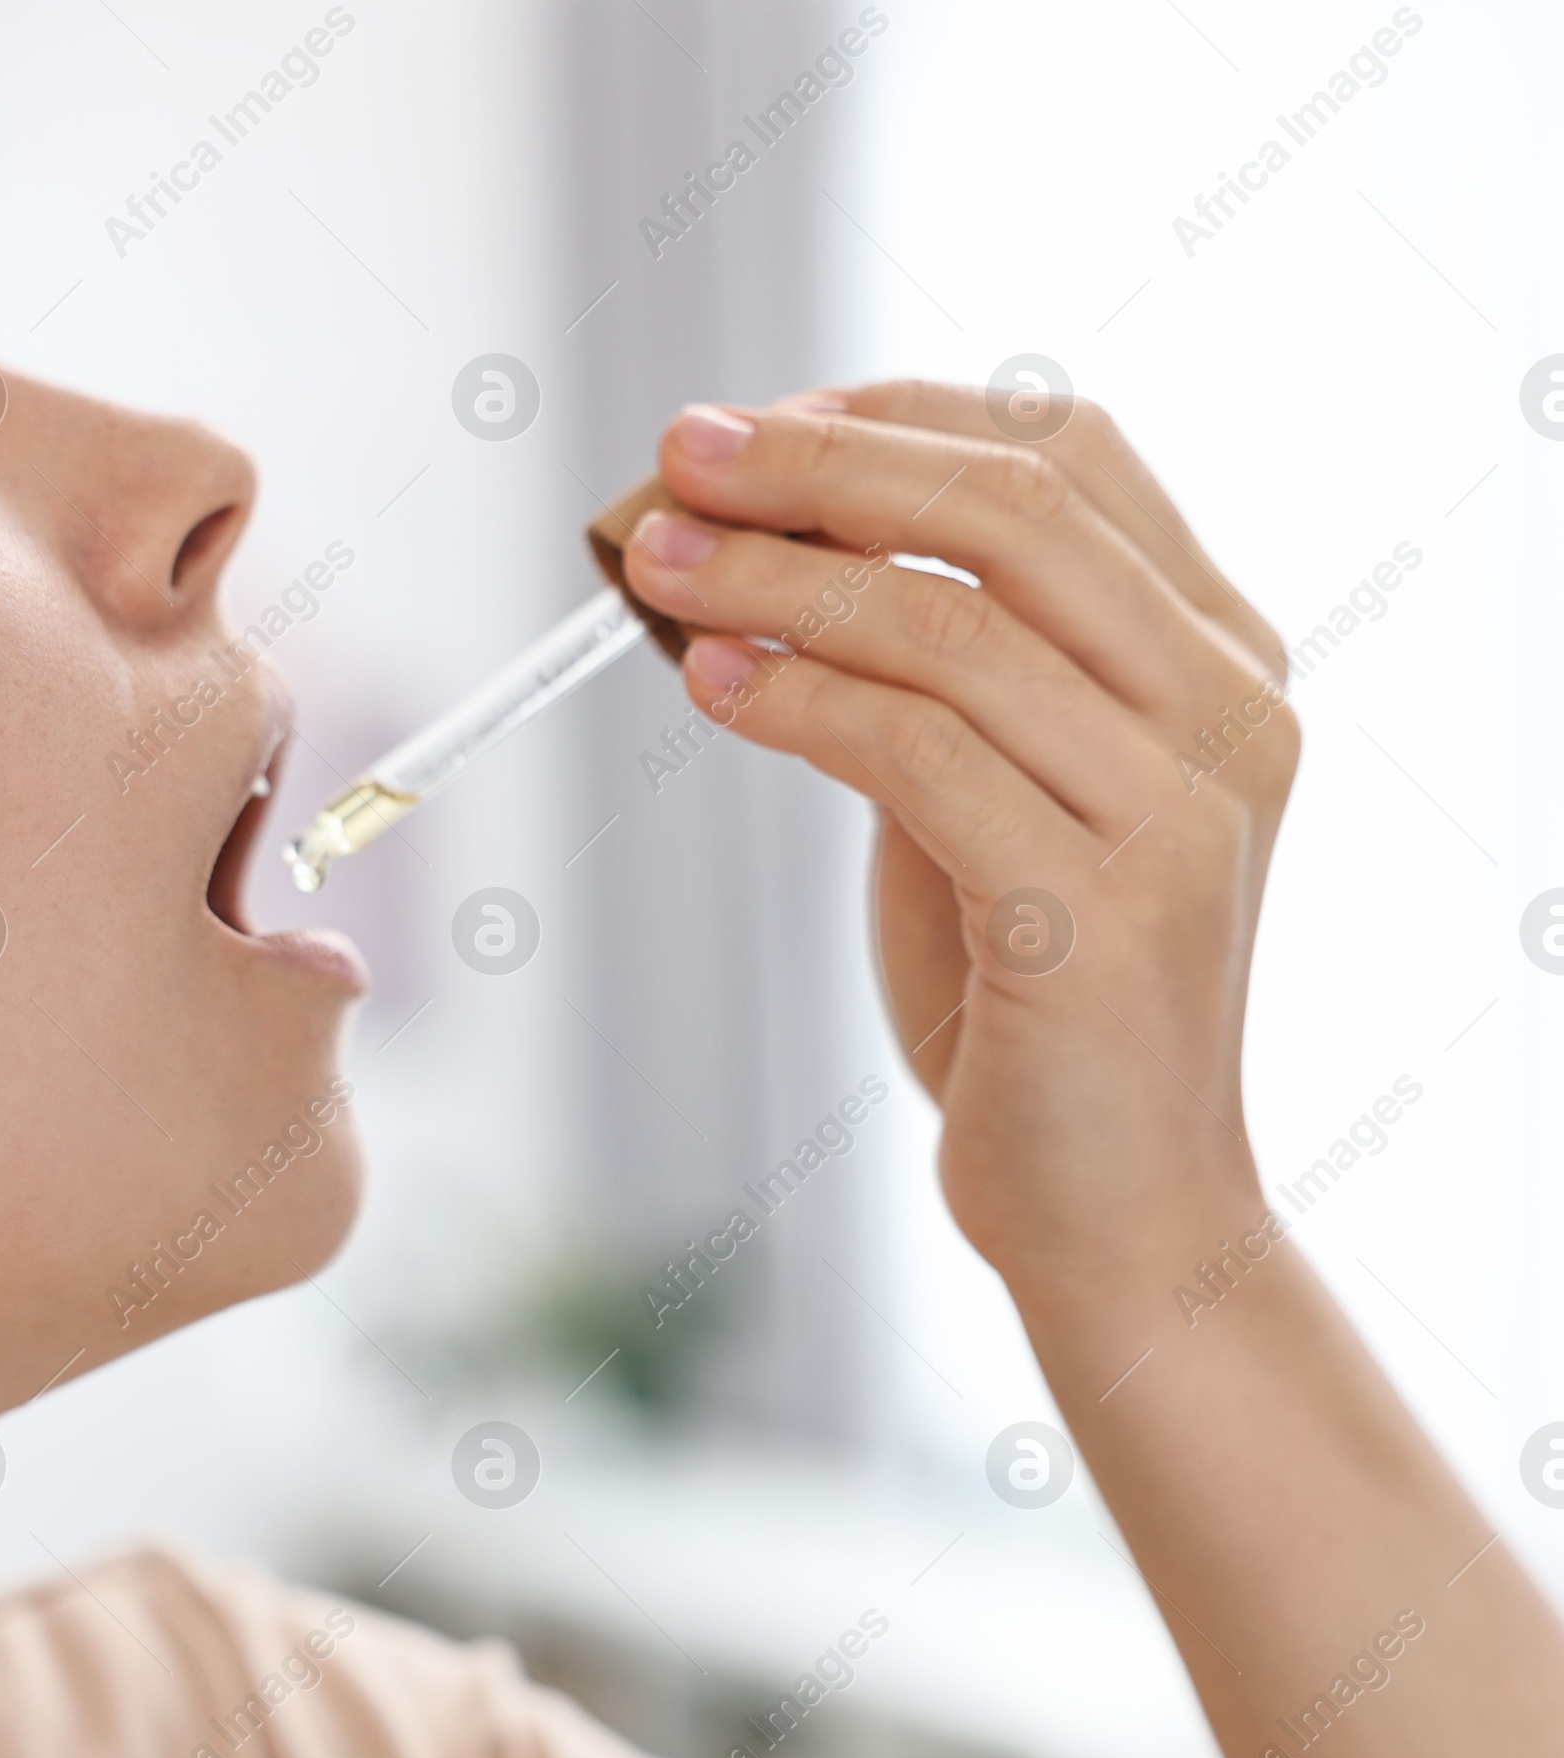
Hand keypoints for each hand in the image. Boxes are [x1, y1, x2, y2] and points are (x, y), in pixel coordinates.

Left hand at [622, 383, 1296, 1308]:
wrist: (1122, 1214)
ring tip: (654, 569)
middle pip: (1014, 510)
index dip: (898, 417)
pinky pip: (917, 756)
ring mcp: (1181, 816)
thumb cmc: (1039, 1010)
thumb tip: (769, 546)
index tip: (755, 426)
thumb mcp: (1001, 803)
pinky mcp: (1101, 916)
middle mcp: (1230, 717)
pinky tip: (709, 686)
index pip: (1072, 457)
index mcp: (1225, 662)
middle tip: (677, 452)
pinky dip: (794, 702)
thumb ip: (944, 679)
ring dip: (774, 580)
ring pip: (951, 626)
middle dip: (822, 465)